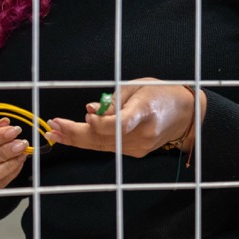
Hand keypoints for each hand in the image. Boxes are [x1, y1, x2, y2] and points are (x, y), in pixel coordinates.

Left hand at [44, 79, 203, 156]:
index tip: (86, 116)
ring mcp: (140, 146)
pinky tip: (72, 136)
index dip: (102, 123)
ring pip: (102, 145)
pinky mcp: (136, 152)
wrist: (186, 114)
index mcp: (146, 111)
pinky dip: (89, 141)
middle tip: (52, 126)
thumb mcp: (137, 86)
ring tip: (54, 132)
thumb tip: (89, 109)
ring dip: (76, 139)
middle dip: (75, 133)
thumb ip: (113, 99)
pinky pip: (108, 147)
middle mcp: (143, 133)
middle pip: (105, 138)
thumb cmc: (161, 93)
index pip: (121, 123)